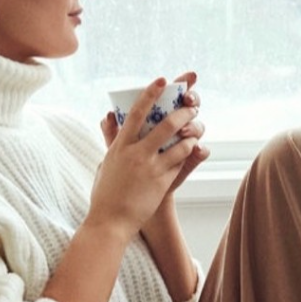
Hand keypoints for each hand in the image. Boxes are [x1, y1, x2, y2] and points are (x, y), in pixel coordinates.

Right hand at [95, 74, 207, 226]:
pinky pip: (180, 163)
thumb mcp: (106, 162)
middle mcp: (136, 154)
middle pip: (165, 124)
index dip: (150, 93)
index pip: (136, 112)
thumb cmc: (105, 193)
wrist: (111, 222)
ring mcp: (151, 168)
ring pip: (178, 144)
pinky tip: (192, 149)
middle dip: (182, 112)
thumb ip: (111, 139)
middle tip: (191, 106)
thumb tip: (107, 116)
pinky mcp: (162, 183)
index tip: (162, 80)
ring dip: (191, 134)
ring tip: (195, 129)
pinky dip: (187, 154)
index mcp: (120, 146)